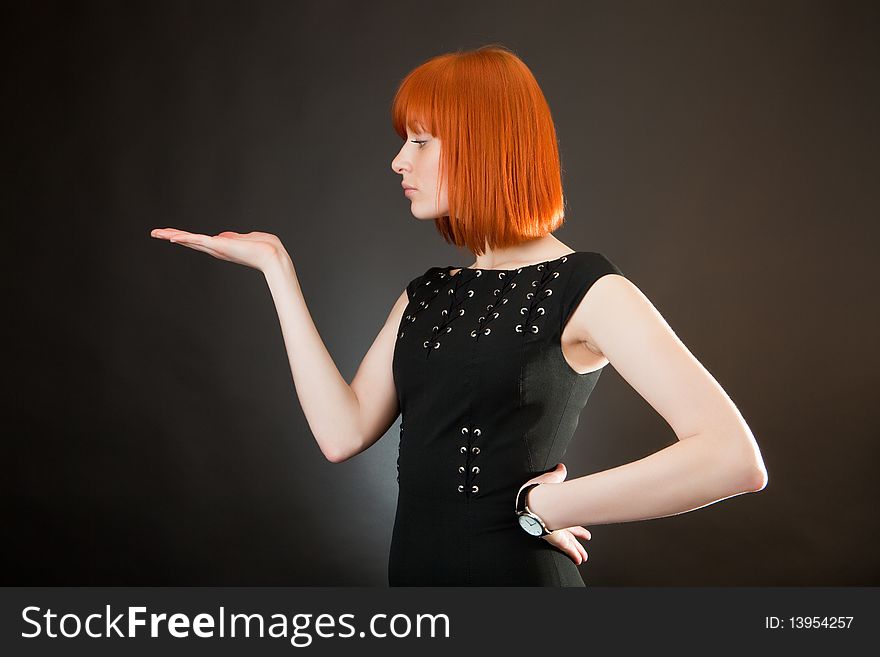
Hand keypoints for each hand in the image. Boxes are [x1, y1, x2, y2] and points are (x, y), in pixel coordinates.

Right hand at [150, 228, 287, 272]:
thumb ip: (234, 237)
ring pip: (190, 240)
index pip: (199, 240)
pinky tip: (173, 237)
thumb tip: (225, 236)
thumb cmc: (266, 247)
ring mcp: (217, 248)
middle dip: (172, 236)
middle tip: (155, 233)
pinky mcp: (220, 246)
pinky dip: (186, 238)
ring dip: (173, 235)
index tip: (171, 234)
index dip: (185, 237)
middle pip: (190, 241)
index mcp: (222, 246)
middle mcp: (217, 249)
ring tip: (157, 233)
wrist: (273, 256)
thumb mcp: (246, 239)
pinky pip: (199, 241)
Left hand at [518, 463, 591, 565]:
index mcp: (555, 511)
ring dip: (577, 551)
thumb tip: (561, 467)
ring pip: (569, 544)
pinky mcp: (555, 538)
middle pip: (570, 534)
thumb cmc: (536, 491)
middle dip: (578, 541)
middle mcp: (556, 523)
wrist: (529, 500)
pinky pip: (566, 549)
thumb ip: (557, 475)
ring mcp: (556, 531)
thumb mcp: (550, 480)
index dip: (576, 525)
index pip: (568, 520)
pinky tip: (578, 560)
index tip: (583, 530)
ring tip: (583, 557)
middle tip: (583, 546)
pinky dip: (573, 555)